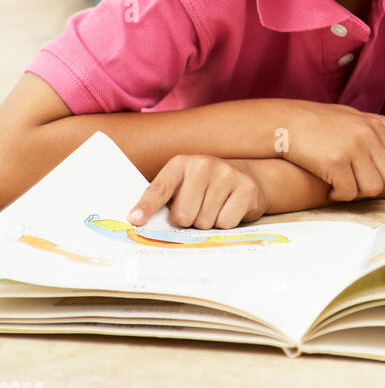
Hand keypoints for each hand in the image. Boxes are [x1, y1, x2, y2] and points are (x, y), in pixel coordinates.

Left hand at [126, 156, 268, 229]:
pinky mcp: (246, 188)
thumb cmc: (204, 187)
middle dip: (187, 221)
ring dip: (207, 222)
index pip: (159, 189)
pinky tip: (228, 208)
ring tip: (214, 207)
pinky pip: (226, 223)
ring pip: (204, 221)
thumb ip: (165, 201)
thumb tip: (141, 222)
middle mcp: (203, 164)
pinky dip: (225, 224)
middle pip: (183, 215)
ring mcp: (226, 174)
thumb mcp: (183, 185)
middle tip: (196, 210)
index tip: (135, 220)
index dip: (147, 206)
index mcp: (181, 164)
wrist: (245, 175)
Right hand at [275, 100, 384, 200]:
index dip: (384, 176)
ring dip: (357, 194)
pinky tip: (329, 189)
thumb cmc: (318, 120)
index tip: (365, 175)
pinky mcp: (335, 162)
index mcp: (374, 126)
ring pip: (372, 189)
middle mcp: (367, 136)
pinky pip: (349, 192)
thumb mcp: (351, 115)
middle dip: (373, 188)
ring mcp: (352, 149)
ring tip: (342, 186)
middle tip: (354, 184)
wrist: (285, 122)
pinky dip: (339, 196)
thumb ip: (379, 123)